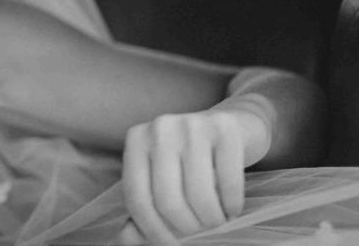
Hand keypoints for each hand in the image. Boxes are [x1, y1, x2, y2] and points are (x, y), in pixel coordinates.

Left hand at [120, 107, 270, 244]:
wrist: (233, 124)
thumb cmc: (191, 159)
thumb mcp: (161, 177)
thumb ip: (144, 206)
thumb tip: (124, 240)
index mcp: (136, 140)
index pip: (137, 197)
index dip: (152, 230)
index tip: (170, 245)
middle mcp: (160, 128)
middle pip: (167, 200)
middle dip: (187, 227)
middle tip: (199, 230)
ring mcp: (193, 125)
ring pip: (200, 195)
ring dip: (212, 219)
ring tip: (216, 219)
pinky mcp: (226, 129)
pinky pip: (230, 184)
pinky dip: (232, 206)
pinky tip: (231, 207)